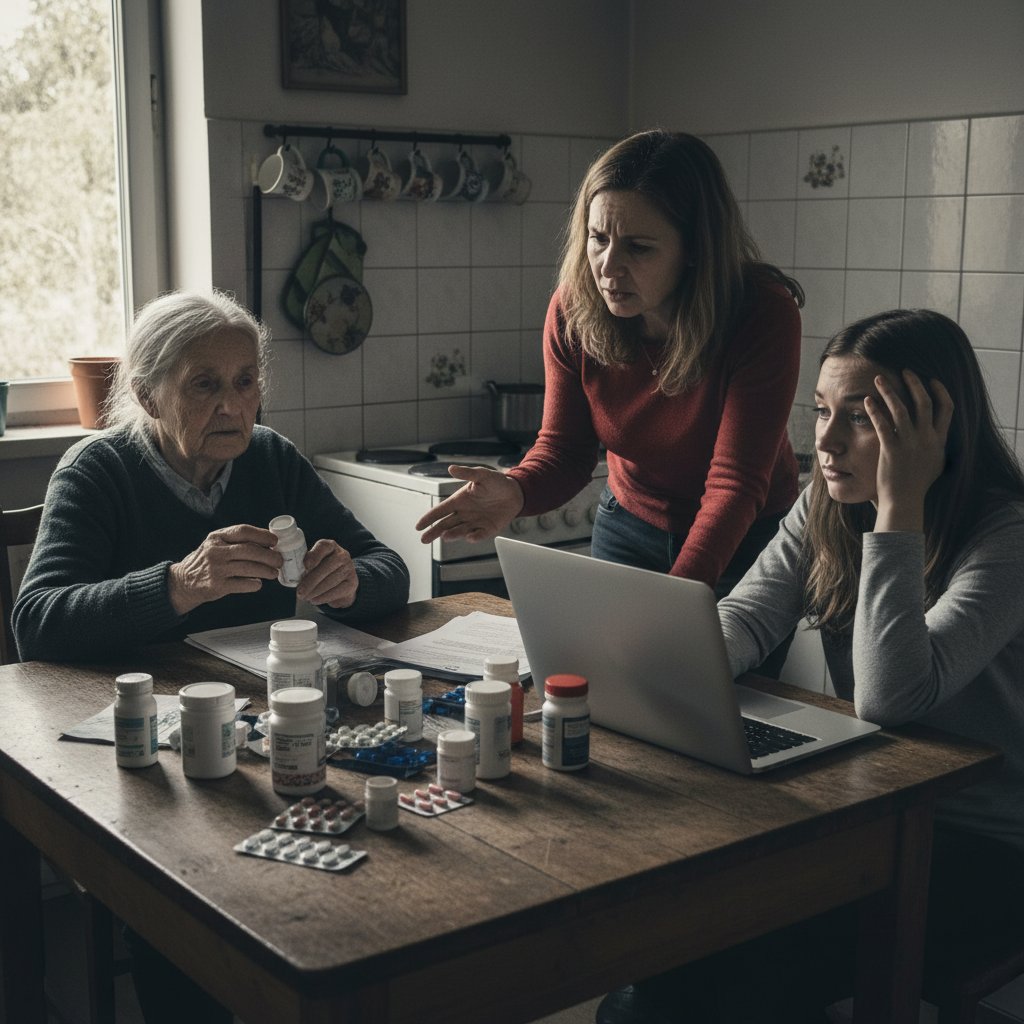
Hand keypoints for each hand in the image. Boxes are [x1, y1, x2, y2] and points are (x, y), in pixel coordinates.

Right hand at [169, 524, 281, 614]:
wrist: (183, 581)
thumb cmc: (206, 561)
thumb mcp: (216, 544)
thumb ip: (236, 541)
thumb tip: (268, 542)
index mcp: (217, 537)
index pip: (243, 531)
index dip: (262, 535)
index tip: (275, 541)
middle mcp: (215, 551)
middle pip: (249, 550)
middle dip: (269, 555)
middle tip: (279, 560)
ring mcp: (216, 569)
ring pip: (248, 568)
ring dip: (266, 571)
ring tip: (274, 572)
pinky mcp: (217, 586)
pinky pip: (242, 584)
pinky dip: (254, 584)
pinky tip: (258, 583)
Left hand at [297, 539, 358, 608]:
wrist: (342, 582)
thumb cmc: (322, 570)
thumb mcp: (315, 563)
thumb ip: (306, 565)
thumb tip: (294, 574)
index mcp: (330, 546)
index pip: (323, 547)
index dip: (314, 556)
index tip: (305, 566)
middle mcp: (342, 555)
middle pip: (326, 567)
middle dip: (310, 582)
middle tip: (300, 592)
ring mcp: (349, 568)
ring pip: (330, 581)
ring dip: (315, 591)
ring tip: (305, 597)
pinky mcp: (352, 582)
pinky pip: (336, 591)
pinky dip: (323, 597)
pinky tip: (315, 600)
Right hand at [414, 466, 524, 543]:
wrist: (516, 492)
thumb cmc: (496, 482)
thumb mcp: (482, 474)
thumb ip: (467, 473)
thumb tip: (451, 468)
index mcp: (459, 500)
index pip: (440, 510)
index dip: (429, 518)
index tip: (418, 526)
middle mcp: (464, 513)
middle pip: (445, 525)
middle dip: (434, 532)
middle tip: (424, 540)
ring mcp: (475, 522)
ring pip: (460, 531)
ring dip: (452, 534)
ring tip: (445, 537)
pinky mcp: (488, 528)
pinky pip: (479, 534)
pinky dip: (474, 537)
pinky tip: (470, 537)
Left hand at [866, 370, 953, 531]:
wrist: (904, 501)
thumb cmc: (916, 485)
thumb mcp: (934, 463)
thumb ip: (935, 446)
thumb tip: (937, 434)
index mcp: (939, 441)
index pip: (946, 408)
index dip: (940, 391)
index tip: (931, 379)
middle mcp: (926, 439)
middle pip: (924, 403)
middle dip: (914, 383)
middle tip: (905, 370)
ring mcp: (909, 444)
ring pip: (900, 409)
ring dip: (889, 391)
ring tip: (878, 379)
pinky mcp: (891, 450)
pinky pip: (882, 424)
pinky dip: (875, 410)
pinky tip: (867, 401)